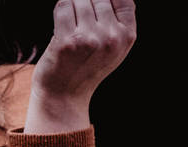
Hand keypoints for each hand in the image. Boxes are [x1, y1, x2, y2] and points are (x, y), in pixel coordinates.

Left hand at [25, 0, 136, 133]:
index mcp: (127, 36)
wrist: (64, 96)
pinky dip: (60, 11)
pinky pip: (63, 6)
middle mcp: (111, 37)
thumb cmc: (86, 67)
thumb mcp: (113, 46)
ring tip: (71, 26)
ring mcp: (89, 39)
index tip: (95, 7)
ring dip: (72, 6)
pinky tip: (61, 26)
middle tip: (79, 23)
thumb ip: (119, 18)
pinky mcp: (68, 41)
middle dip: (86, 3)